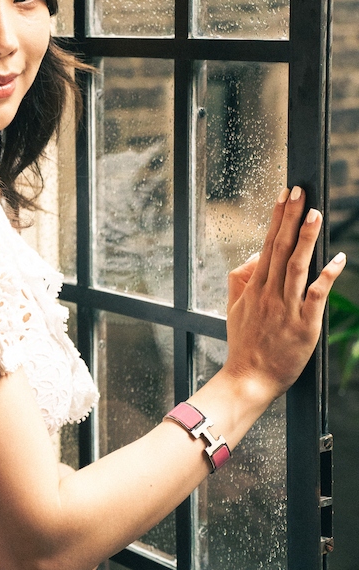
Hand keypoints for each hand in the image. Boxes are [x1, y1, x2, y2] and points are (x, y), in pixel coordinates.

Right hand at [222, 186, 345, 406]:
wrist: (249, 378)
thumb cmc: (244, 344)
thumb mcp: (233, 307)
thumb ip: (240, 278)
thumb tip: (255, 256)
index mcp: (254, 287)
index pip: (266, 244)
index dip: (276, 218)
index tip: (284, 195)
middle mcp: (269, 293)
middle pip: (280, 248)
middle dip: (290, 217)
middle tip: (299, 191)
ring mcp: (286, 308)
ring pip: (296, 266)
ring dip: (305, 238)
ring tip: (314, 213)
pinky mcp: (303, 325)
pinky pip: (315, 295)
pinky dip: (327, 276)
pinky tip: (337, 259)